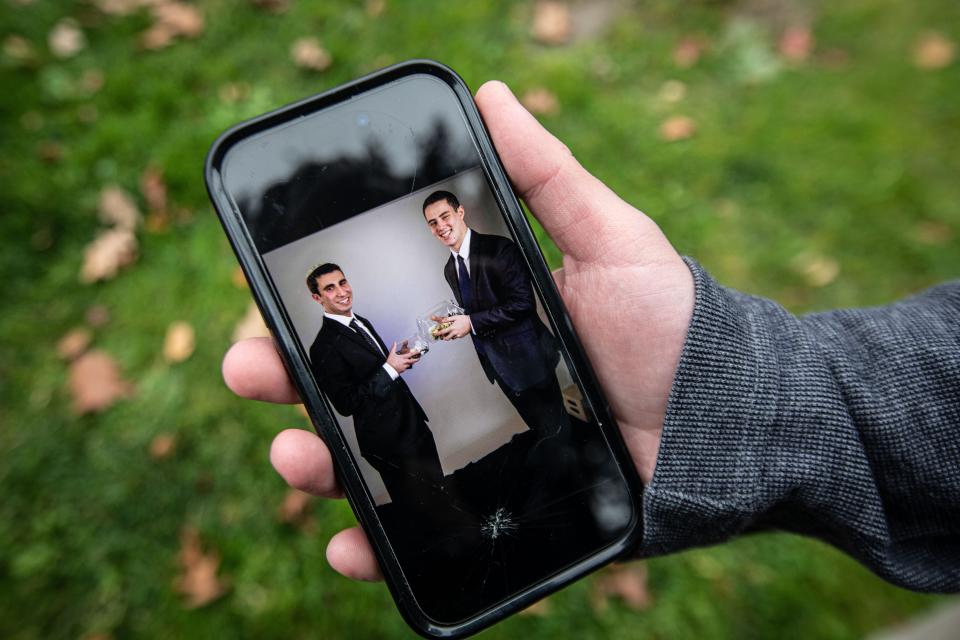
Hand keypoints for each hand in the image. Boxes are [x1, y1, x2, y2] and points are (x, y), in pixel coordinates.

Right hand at [222, 81, 692, 581]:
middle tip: (249, 371)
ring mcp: (475, 452)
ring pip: (374, 463)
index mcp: (471, 323)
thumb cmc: (671, 322)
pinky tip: (350, 546)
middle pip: (356, 388)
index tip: (267, 296)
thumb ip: (549, 174)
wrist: (727, 420)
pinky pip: (427, 534)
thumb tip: (493, 88)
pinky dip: (379, 547)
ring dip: (318, 464)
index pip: (374, 314)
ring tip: (294, 456)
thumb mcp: (609, 237)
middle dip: (289, 380)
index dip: (314, 309)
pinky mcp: (501, 510)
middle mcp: (460, 388)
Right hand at [386, 342, 418, 373]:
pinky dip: (406, 366)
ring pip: (410, 364)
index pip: (410, 354)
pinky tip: (404, 365)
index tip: (418, 351)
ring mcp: (404, 366)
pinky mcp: (403, 370)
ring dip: (411, 363)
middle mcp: (405, 362)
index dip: (415, 352)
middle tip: (418, 358)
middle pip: (413, 361)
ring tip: (411, 362)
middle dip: (416, 359)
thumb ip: (394, 348)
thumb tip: (395, 343)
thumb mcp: (392, 354)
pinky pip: (406, 368)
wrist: (389, 370)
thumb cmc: (390, 362)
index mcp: (402, 358)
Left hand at [435, 314, 470, 339]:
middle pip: (446, 338)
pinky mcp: (461, 336)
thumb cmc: (464, 319)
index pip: (443, 332)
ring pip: (451, 338)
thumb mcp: (454, 317)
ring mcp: (458, 335)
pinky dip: (454, 335)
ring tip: (450, 332)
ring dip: (449, 336)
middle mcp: (454, 333)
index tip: (435, 334)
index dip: (438, 333)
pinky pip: (456, 337)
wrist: (472, 322)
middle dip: (443, 337)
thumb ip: (447, 319)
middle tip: (442, 335)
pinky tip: (456, 331)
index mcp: (452, 328)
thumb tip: (442, 320)